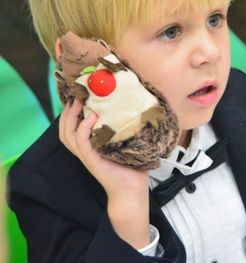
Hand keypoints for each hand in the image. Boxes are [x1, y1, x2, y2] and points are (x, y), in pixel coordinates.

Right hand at [59, 100, 149, 247]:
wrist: (132, 192)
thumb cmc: (133, 168)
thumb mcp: (127, 144)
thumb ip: (126, 129)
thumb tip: (139, 108)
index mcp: (90, 147)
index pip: (71, 128)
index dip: (70, 113)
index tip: (78, 96)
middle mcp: (85, 151)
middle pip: (65, 130)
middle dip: (67, 112)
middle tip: (76, 96)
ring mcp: (87, 156)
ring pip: (68, 135)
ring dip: (72, 117)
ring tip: (81, 102)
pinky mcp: (93, 161)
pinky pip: (82, 142)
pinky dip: (84, 128)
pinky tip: (92, 116)